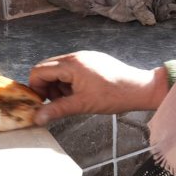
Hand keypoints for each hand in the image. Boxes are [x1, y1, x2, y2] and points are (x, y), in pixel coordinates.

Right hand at [27, 51, 167, 125]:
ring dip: (57, 85)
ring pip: (59, 69)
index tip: (41, 103)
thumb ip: (57, 109)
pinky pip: (71, 69)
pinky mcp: (91, 61)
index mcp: (71, 64)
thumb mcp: (82, 105)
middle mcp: (75, 57)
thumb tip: (38, 118)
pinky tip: (79, 94)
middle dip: (46, 87)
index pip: (39, 71)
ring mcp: (84, 57)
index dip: (36, 88)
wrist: (140, 88)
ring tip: (69, 100)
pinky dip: (68, 82)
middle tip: (54, 103)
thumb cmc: (114, 95)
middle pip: (47, 68)